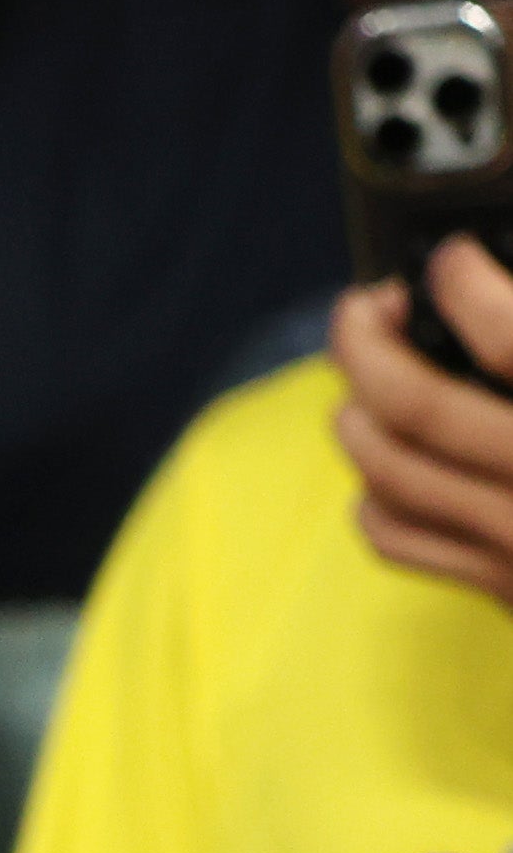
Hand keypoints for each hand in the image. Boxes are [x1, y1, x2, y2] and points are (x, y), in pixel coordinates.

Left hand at [331, 254, 512, 607]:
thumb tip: (507, 296)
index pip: (508, 342)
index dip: (464, 285)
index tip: (453, 261)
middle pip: (420, 406)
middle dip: (367, 345)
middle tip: (362, 306)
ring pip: (393, 474)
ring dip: (356, 416)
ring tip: (356, 383)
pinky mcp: (510, 592)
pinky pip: (406, 542)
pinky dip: (374, 500)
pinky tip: (376, 475)